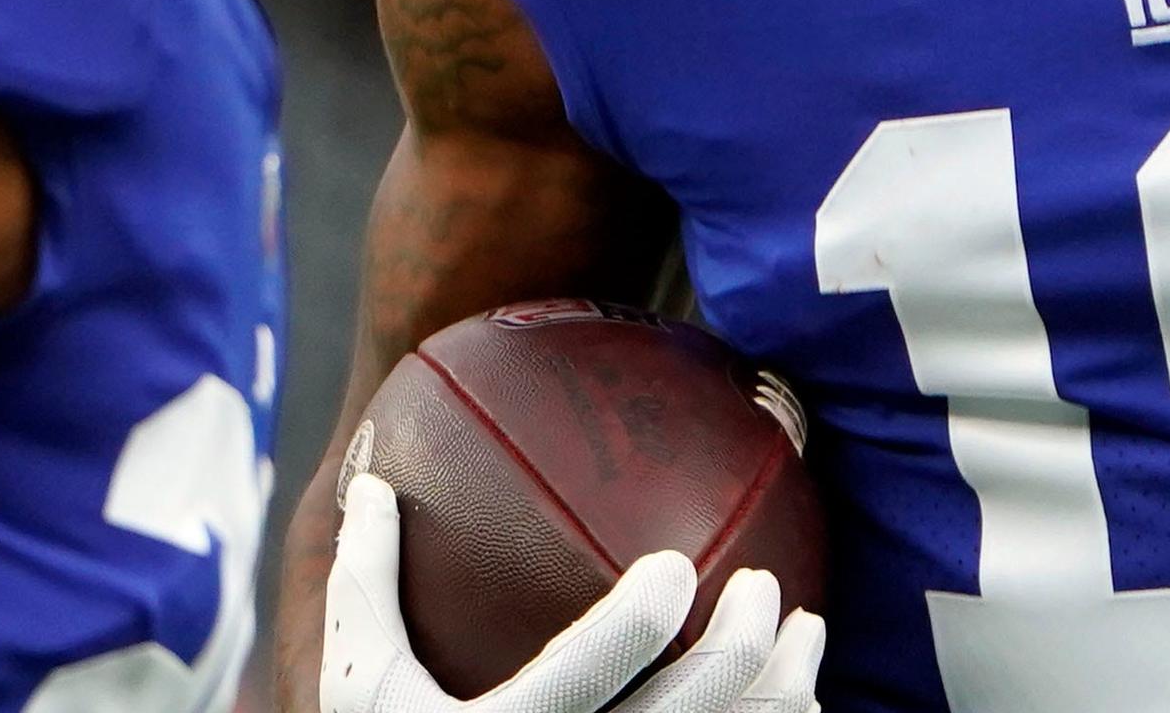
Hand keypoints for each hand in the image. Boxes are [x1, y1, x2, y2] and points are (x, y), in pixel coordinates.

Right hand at [323, 472, 825, 712]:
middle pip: (692, 709)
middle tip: (761, 586)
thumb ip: (369, 585)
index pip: (589, 673)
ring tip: (807, 631)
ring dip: (791, 687)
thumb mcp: (362, 686)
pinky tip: (798, 695)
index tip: (677, 565)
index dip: (642, 616)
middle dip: (744, 641)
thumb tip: (369, 480)